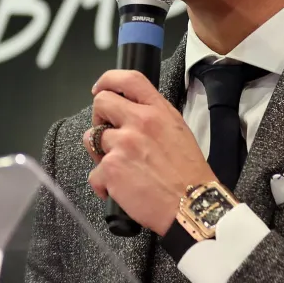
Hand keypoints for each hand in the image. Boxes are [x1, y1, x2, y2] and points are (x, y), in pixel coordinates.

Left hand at [83, 70, 217, 235]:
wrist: (192, 205)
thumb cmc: (189, 174)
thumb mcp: (177, 131)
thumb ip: (153, 117)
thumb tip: (130, 114)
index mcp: (158, 110)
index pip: (128, 79)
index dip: (107, 80)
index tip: (100, 88)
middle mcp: (139, 121)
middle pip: (101, 102)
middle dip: (99, 118)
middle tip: (108, 134)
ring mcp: (123, 143)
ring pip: (92, 139)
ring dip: (100, 153)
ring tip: (119, 168)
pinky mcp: (111, 168)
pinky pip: (94, 173)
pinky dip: (103, 185)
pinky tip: (121, 191)